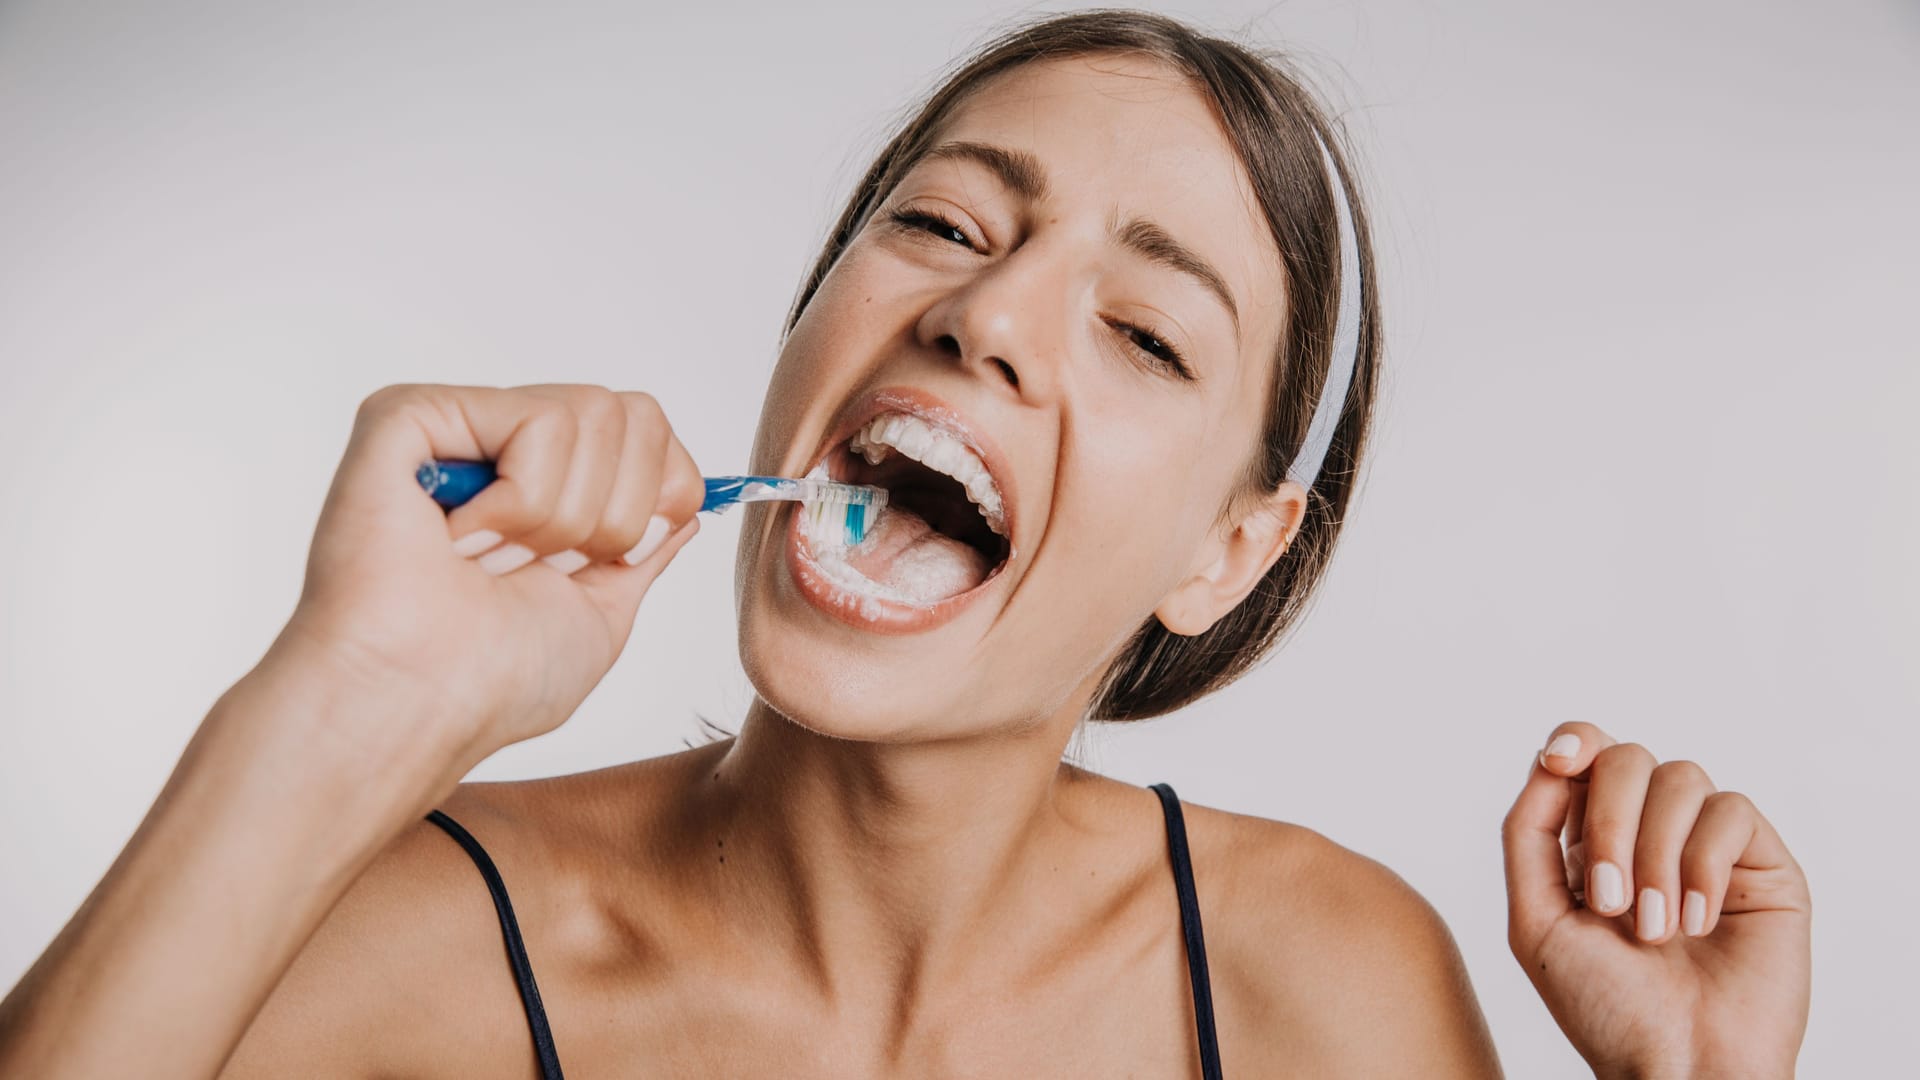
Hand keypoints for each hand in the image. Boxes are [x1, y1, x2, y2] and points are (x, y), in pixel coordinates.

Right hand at [265, 383, 704, 767]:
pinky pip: (534, 417)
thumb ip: (646, 550)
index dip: (664, 491)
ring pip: (592, 413)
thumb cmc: (490, 682)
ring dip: (562, 517)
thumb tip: (690, 506)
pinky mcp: (410, 413)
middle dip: (616, 511)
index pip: (648, 427)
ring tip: (492, 559)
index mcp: (542, 484)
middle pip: (633, 412)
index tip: (617, 558)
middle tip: (542, 566)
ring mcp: (455, 424)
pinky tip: (460, 539)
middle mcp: (499, 443)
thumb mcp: (603, 615)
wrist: (416, 706)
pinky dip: (521, 501)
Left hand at [1501, 722, 1811, 1078]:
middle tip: (1608, 904)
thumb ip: (1527, 833)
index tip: (1559, 761)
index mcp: (1593, 839)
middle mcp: (1651, 831)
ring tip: (1653, 930)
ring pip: (1680, 777)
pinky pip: (1732, 811)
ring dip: (1655, 853)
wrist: (1679, 1066)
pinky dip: (1702, 865)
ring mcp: (1708, 843)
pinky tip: (1696, 924)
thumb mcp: (1536, 919)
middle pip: (1627, 757)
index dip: (1575, 741)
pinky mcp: (1763, 864)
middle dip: (1608, 821)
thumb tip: (1548, 759)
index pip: (1587, 753)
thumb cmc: (1606, 1007)